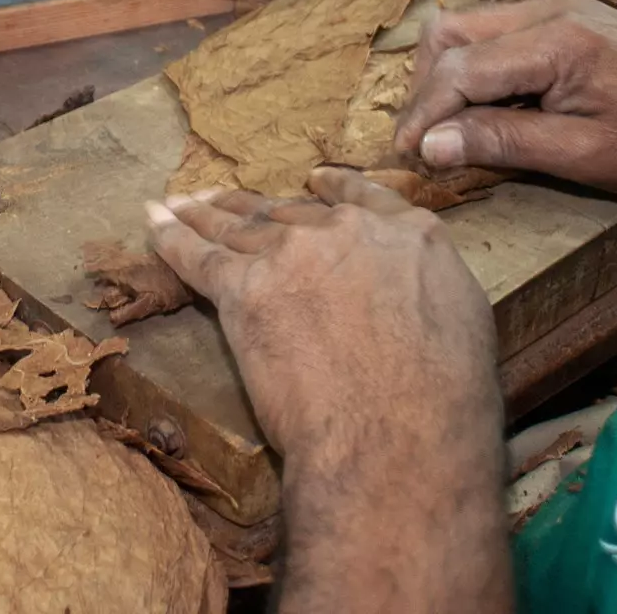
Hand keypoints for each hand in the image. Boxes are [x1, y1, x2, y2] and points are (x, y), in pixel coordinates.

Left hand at [148, 170, 510, 612]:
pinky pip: (197, 255)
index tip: (313, 183)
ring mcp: (291, 254)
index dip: (332, 191)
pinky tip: (152, 221)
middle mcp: (345, 231)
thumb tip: (410, 294)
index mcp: (407, 234)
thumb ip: (427, 287)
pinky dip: (170, 236)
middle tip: (227, 202)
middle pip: (290, 214)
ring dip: (206, 213)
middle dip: (257, 209)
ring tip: (182, 202)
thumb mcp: (464, 321)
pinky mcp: (242, 289)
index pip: (361, 199)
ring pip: (239, 226)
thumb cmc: (445, 401)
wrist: (395, 434)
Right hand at [392, 0, 616, 193]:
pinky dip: (480, 68)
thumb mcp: (584, 155)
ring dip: (450, 76)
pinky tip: (493, 110)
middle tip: (426, 142)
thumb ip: (504, 143)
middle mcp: (550, 10)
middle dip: (427, 88)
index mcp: (555, 42)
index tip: (407, 158)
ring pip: (471, 28)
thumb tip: (431, 145)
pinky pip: (501, 33)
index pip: (458, 69)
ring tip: (454, 130)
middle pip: (451, 33)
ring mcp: (561, 8)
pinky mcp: (571, 18)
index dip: (424, 115)